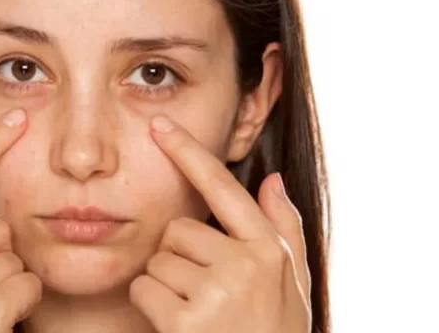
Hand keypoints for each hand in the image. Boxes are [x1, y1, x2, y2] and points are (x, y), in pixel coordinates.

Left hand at [130, 115, 310, 332]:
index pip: (224, 188)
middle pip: (179, 230)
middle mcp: (246, 264)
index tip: (160, 125)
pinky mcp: (186, 320)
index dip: (190, 154)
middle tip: (203, 293)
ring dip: (165, 283)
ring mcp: (217, 291)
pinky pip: (144, 288)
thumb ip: (284, 229)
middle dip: (181, 257)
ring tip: (195, 312)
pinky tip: (176, 326)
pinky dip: (149, 306)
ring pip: (158, 259)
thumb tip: (272, 180)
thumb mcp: (294, 285)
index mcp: (269, 250)